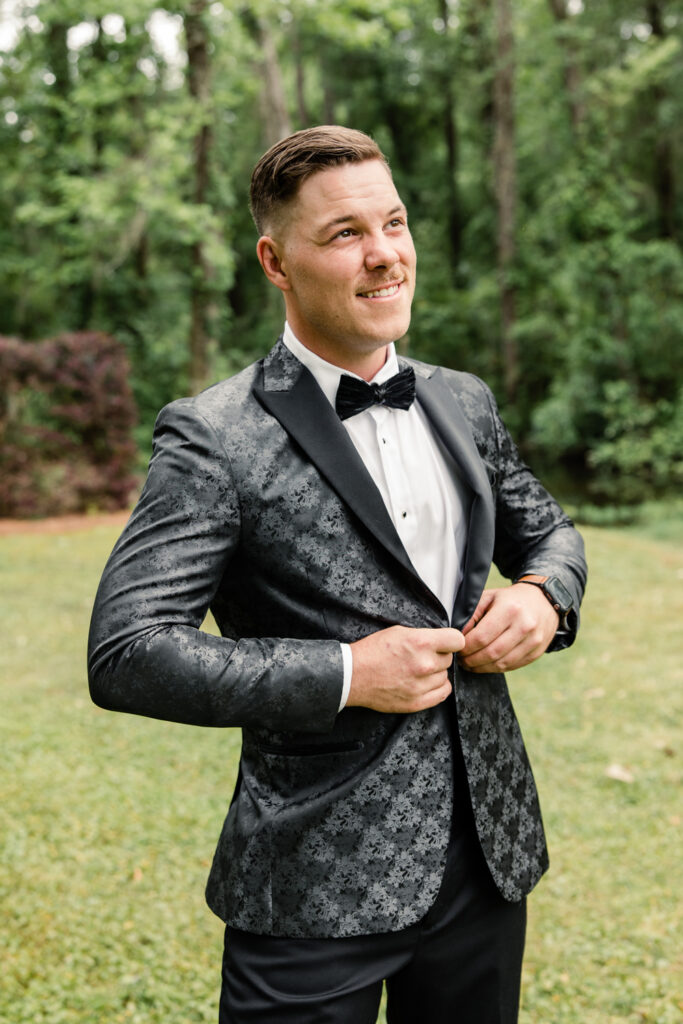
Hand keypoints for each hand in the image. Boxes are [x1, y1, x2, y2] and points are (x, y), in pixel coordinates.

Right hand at [347, 625, 464, 712]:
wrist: (352, 676)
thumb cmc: (372, 651)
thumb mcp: (399, 631)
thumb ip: (424, 636)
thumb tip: (441, 641)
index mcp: (421, 643)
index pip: (457, 641)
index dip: (452, 641)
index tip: (447, 643)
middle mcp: (424, 665)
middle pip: (449, 659)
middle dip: (438, 656)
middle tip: (421, 656)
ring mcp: (421, 686)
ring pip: (445, 677)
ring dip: (435, 673)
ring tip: (418, 670)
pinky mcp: (416, 702)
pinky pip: (442, 693)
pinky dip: (437, 687)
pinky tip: (425, 682)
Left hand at [459, 584, 558, 673]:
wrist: (543, 601)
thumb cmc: (509, 600)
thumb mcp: (489, 597)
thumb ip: (472, 615)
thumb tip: (458, 637)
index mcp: (509, 609)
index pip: (481, 637)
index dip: (465, 647)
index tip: (457, 648)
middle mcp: (524, 626)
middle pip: (491, 653)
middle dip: (471, 660)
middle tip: (461, 660)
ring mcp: (533, 641)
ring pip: (501, 664)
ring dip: (481, 668)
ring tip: (470, 664)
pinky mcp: (537, 652)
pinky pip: (511, 666)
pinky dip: (495, 668)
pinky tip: (485, 665)